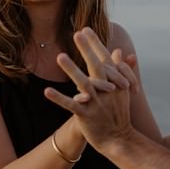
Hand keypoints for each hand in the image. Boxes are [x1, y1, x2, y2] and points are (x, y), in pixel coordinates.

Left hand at [44, 28, 137, 149]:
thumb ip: (119, 70)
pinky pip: (71, 105)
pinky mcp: (86, 116)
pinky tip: (46, 90)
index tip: (85, 28)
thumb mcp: (122, 90)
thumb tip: (117, 51)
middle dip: (87, 49)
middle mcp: (107, 91)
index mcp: (115, 83)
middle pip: (97, 66)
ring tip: (60, 56)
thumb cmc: (118, 113)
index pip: (105, 59)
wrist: (119, 139)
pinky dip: (59, 98)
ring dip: (72, 70)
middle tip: (77, 33)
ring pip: (84, 84)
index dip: (95, 44)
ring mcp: (97, 103)